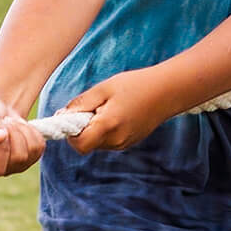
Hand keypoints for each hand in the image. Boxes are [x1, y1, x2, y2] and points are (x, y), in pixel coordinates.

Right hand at [0, 91, 46, 176]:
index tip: (2, 127)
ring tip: (12, 122)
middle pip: (19, 157)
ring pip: (31, 151)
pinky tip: (21, 127)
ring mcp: (15, 166)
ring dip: (24, 130)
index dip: (4, 146)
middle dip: (15, 133)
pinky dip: (33, 132)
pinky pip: (39, 146)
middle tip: (6, 120)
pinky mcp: (30, 158)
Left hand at [63, 68, 178, 152]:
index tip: (73, 116)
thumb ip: (81, 103)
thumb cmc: (135, 85)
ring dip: (94, 128)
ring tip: (108, 107)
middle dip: (83, 128)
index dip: (70, 132)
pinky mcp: (129, 142)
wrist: (168, 91)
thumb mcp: (104, 88)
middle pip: (87, 144)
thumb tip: (62, 115)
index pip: (79, 145)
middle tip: (94, 106)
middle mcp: (116, 141)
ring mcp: (124, 144)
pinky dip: (105, 130)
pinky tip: (117, 113)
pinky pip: (108, 140)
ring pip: (97, 142)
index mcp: (108, 126)